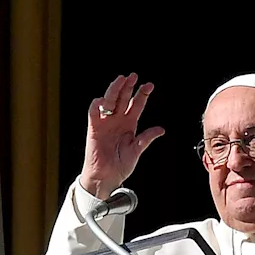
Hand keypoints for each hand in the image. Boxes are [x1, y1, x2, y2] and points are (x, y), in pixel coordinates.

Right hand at [78, 73, 164, 199]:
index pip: (136, 104)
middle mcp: (118, 120)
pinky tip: (103, 99)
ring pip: (110, 101)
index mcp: (129, 124)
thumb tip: (161, 129)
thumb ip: (146, 138)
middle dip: (128, 87)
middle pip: (123, 98)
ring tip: (121, 81)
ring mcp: (106, 123)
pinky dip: (97, 105)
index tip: (149, 85)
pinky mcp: (94, 128)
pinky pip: (93, 112)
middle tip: (134, 76)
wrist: (105, 177)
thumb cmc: (120, 166)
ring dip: (115, 90)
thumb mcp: (136, 151)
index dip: (142, 94)